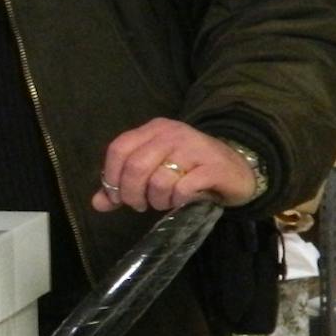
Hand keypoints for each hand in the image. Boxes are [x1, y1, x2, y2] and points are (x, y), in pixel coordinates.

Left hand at [91, 119, 256, 213]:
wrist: (238, 169)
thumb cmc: (190, 170)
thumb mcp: (155, 171)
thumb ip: (125, 184)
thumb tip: (97, 203)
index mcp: (154, 130)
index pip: (118, 149)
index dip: (111, 177)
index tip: (118, 197)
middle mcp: (172, 133)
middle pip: (135, 166)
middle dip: (132, 194)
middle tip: (140, 205)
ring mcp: (194, 148)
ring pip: (158, 180)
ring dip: (157, 200)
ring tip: (165, 202)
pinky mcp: (212, 166)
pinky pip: (183, 188)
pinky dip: (178, 201)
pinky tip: (183, 201)